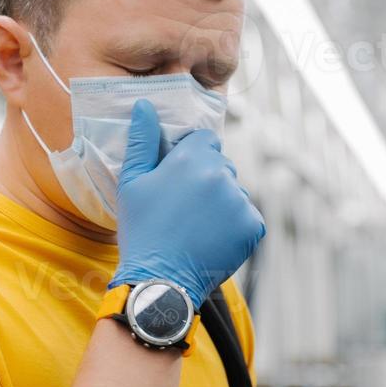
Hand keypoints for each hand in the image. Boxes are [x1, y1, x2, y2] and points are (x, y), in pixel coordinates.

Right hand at [109, 99, 264, 308]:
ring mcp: (240, 201)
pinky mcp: (253, 226)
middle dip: (208, 180)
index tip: (179, 181)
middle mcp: (222, 175)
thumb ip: (142, 140)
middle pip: (222, 166)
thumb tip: (145, 105)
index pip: (206, 141)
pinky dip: (235, 227)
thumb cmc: (142, 230)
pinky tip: (212, 239)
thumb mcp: (132, 182)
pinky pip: (248, 217)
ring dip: (223, 204)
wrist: (160, 281)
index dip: (192, 158)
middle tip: (185, 209)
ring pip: (235, 192)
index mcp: (193, 158)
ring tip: (197, 228)